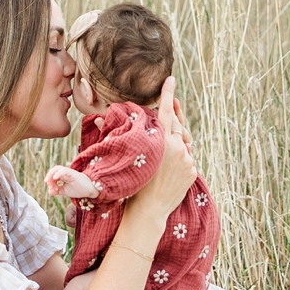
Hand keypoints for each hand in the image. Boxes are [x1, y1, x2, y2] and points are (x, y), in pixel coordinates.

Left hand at [46, 165, 100, 201]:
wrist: (90, 190)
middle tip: (46, 182)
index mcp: (64, 176)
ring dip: (52, 174)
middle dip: (49, 175)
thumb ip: (58, 190)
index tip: (50, 188)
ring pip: (58, 168)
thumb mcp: (66, 191)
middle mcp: (66, 173)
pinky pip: (64, 171)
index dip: (50, 180)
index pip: (53, 174)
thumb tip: (49, 191)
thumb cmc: (79, 189)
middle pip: (54, 169)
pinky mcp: (73, 174)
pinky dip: (58, 173)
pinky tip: (55, 178)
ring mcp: (69, 173)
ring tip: (49, 181)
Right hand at [127, 82, 195, 225]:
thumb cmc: (133, 184)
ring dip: (176, 144)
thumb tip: (97, 118)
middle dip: (172, 121)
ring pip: (184, 144)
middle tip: (168, 114)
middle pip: (177, 126)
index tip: (171, 79)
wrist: (149, 211)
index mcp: (161, 141)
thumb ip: (118, 135)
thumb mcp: (128, 156)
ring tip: (163, 154)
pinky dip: (181, 160)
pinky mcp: (192, 171)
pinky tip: (169, 169)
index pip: (166, 111)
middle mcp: (177, 147)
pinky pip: (188, 159)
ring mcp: (187, 160)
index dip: (168, 94)